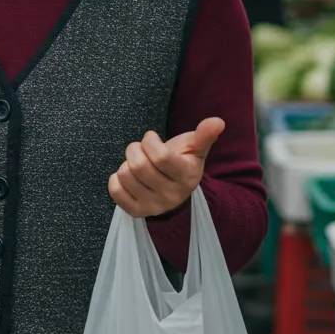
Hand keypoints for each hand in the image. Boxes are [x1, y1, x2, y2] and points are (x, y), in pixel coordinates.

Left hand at [108, 118, 223, 217]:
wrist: (175, 189)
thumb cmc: (181, 161)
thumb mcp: (194, 148)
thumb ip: (205, 134)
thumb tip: (218, 121)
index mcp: (187, 177)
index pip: (160, 157)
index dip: (149, 141)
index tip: (150, 137)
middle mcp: (172, 195)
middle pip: (139, 166)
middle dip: (134, 149)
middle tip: (140, 149)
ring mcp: (154, 206)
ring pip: (125, 176)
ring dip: (126, 163)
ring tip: (136, 163)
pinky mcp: (137, 211)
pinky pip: (116, 192)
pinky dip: (116, 179)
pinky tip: (128, 177)